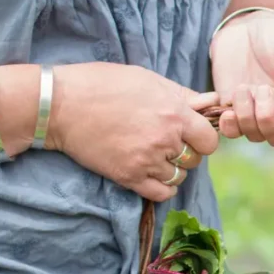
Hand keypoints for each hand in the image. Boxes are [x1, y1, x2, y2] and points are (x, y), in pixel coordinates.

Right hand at [46, 63, 220, 201]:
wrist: (61, 104)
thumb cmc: (104, 84)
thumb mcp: (148, 80)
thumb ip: (183, 95)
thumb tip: (213, 101)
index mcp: (174, 113)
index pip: (210, 140)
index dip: (204, 138)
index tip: (192, 134)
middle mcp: (165, 139)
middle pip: (195, 159)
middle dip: (187, 152)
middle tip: (168, 142)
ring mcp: (147, 160)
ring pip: (179, 177)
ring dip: (173, 169)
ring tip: (156, 155)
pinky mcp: (129, 177)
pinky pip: (162, 193)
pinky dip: (163, 187)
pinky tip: (154, 174)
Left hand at [210, 10, 273, 147]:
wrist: (244, 26)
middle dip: (267, 117)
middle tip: (263, 88)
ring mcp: (253, 115)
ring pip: (253, 135)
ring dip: (246, 116)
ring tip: (243, 87)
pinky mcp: (231, 110)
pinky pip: (229, 130)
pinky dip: (227, 123)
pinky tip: (225, 107)